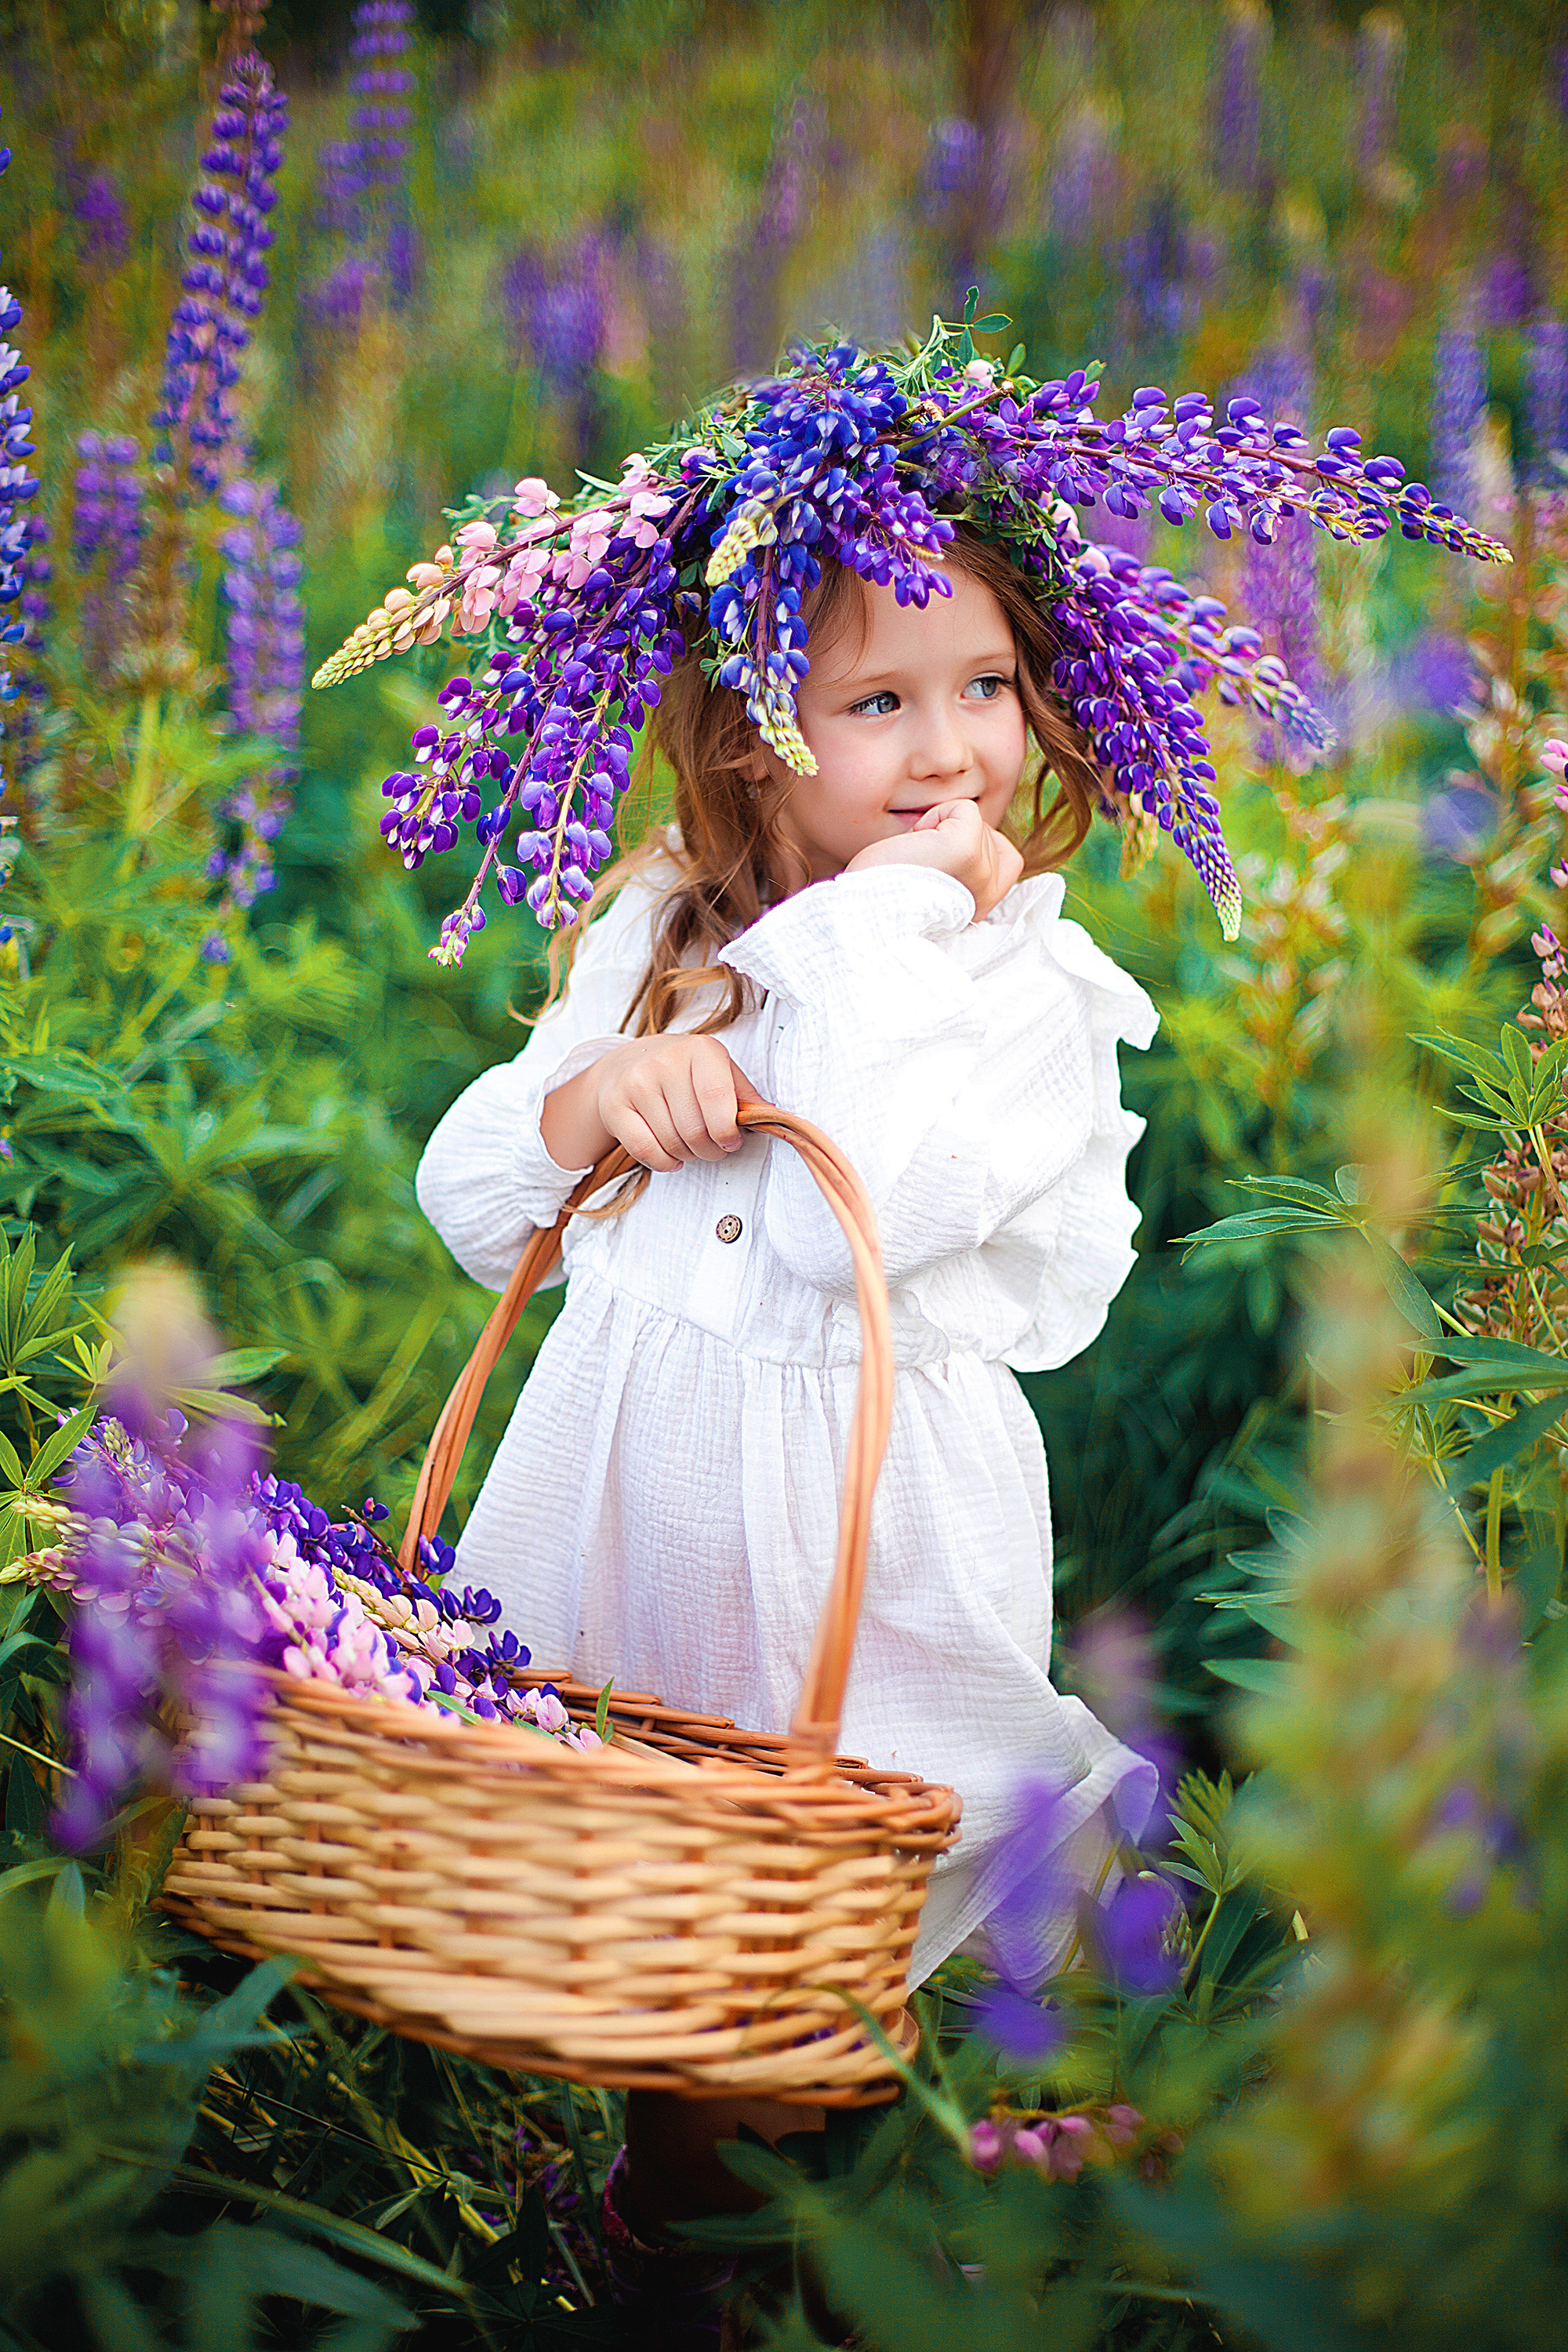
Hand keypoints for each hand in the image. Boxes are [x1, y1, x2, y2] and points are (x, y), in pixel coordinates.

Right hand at [541, 1034, 755, 1174]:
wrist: (627, 1064)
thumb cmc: (685, 1073)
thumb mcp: (719, 1072)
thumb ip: (745, 1095)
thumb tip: (772, 1118)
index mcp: (701, 1050)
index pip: (717, 1098)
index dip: (727, 1130)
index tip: (731, 1141)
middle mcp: (666, 1061)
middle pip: (695, 1129)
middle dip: (709, 1150)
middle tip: (711, 1148)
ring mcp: (637, 1082)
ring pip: (672, 1143)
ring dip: (687, 1156)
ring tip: (690, 1147)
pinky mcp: (615, 1105)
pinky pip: (646, 1150)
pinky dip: (664, 1162)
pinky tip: (671, 1157)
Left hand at [844, 797, 1023, 918]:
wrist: (863, 907)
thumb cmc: (886, 894)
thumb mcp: (938, 883)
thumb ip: (964, 865)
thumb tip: (970, 824)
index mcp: (982, 906)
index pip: (1008, 860)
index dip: (975, 849)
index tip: (937, 868)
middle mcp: (988, 892)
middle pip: (987, 834)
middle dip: (950, 838)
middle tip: (919, 864)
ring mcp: (980, 871)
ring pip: (975, 821)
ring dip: (940, 829)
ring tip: (916, 858)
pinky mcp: (965, 851)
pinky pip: (965, 809)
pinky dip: (936, 816)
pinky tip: (915, 843)